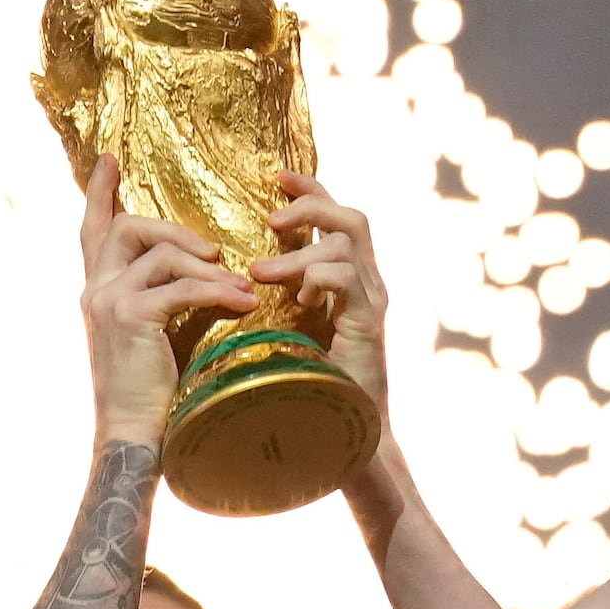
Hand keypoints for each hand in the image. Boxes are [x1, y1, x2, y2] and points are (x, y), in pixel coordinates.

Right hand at [78, 159, 253, 447]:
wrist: (135, 438)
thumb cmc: (153, 396)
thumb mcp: (154, 337)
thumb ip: (165, 299)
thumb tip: (206, 270)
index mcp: (98, 292)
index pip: (92, 230)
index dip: (100, 193)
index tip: (109, 159)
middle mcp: (95, 290)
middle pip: (128, 227)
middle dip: (175, 231)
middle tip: (213, 252)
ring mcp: (109, 301)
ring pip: (160, 253)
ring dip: (207, 268)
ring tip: (240, 288)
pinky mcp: (130, 316)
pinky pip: (181, 286)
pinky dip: (216, 292)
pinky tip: (240, 305)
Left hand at [256, 170, 388, 417]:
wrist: (345, 431)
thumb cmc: (309, 382)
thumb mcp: (288, 326)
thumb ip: (278, 295)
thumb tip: (238, 271)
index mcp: (349, 278)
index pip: (336, 216)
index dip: (310, 189)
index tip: (277, 177)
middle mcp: (367, 282)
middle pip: (351, 216)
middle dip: (310, 205)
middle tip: (271, 219)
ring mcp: (371, 301)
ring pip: (343, 244)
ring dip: (298, 253)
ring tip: (261, 274)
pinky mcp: (368, 322)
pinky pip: (344, 279)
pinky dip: (316, 280)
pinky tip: (298, 303)